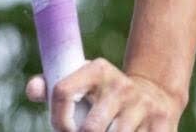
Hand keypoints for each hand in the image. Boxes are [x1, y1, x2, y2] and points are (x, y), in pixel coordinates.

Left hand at [27, 60, 183, 131]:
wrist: (155, 96)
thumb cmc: (104, 98)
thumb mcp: (82, 85)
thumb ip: (51, 88)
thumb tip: (32, 90)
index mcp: (97, 70)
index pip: (62, 91)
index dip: (58, 119)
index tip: (64, 129)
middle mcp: (121, 85)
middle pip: (90, 129)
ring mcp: (143, 105)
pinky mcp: (162, 126)